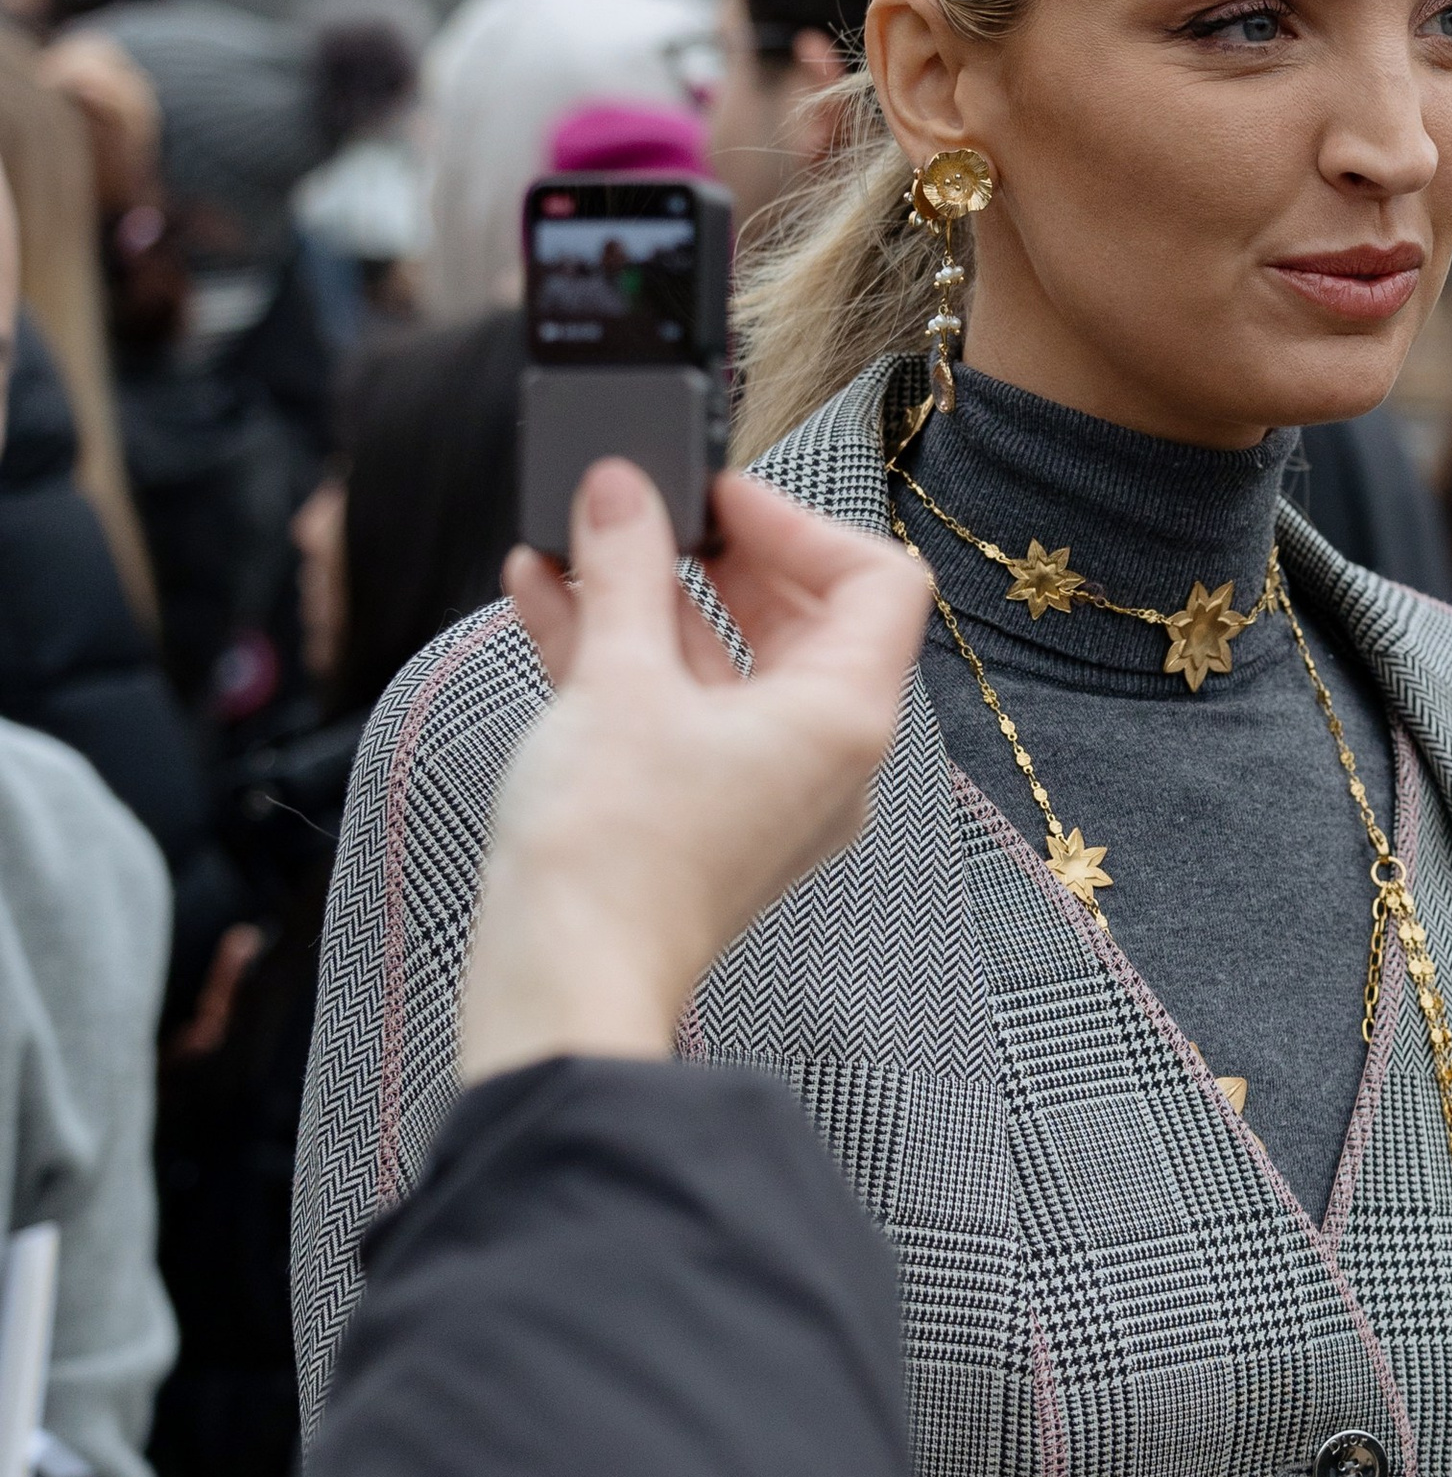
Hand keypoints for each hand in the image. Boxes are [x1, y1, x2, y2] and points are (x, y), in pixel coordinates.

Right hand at [457, 462, 930, 1084]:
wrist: (560, 983)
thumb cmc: (613, 851)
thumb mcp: (616, 678)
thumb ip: (625, 569)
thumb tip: (622, 492)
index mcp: (844, 718)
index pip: (877, 583)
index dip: (800, 523)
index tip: (717, 496)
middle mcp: (823, 758)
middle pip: (799, 617)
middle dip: (715, 554)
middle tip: (648, 510)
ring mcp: (763, 791)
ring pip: (724, 663)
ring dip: (649, 598)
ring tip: (575, 543)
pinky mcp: (702, 817)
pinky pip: (681, 711)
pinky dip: (626, 656)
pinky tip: (548, 602)